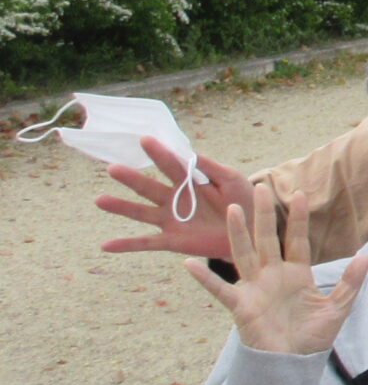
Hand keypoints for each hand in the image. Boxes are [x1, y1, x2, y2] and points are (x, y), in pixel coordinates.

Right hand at [98, 137, 256, 259]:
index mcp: (190, 181)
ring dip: (121, 207)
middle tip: (112, 168)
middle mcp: (175, 199)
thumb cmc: (242, 200)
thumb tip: (192, 153)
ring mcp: (171, 220)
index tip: (144, 139)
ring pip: (141, 212)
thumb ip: (213, 168)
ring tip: (99, 200)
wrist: (251, 231)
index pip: (171, 164)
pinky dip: (126, 244)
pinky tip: (105, 245)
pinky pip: (147, 243)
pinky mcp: (172, 240)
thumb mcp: (232, 180)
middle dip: (132, 178)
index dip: (159, 152)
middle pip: (149, 187)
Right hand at [184, 183, 367, 355]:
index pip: (297, 240)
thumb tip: (366, 256)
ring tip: (233, 210)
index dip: (297, 219)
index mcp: (297, 274)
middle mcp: (273, 276)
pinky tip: (189, 264)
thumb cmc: (312, 337)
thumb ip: (350, 283)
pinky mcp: (241, 307)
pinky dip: (205, 279)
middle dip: (264, 215)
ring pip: (245, 255)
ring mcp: (255, 289)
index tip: (299, 193)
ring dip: (238, 234)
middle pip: (267, 240)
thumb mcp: (337, 308)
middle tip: (260, 188)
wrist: (293, 365)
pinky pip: (220, 290)